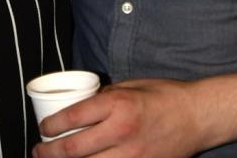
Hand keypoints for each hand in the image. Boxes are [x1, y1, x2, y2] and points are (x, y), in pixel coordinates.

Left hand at [32, 79, 203, 157]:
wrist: (197, 117)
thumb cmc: (164, 96)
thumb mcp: (132, 85)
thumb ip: (106, 97)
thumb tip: (82, 105)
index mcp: (119, 105)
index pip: (74, 117)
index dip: (51, 125)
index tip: (43, 127)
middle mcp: (122, 132)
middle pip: (73, 149)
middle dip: (49, 152)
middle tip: (39, 150)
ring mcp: (132, 156)